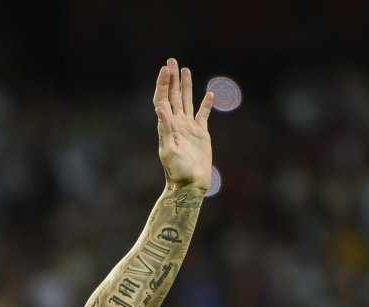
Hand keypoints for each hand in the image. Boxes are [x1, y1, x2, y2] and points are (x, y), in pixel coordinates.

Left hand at [153, 57, 213, 191]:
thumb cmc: (177, 171)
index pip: (163, 99)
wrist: (190, 184)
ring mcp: (189, 128)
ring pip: (187, 101)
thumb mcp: (169, 150)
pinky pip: (203, 115)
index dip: (163, 84)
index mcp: (167, 126)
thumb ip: (165, 129)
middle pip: (173, 96)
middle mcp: (176, 124)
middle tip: (172, 61)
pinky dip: (206, 104)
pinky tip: (209, 94)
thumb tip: (159, 108)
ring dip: (186, 86)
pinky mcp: (201, 134)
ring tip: (185, 70)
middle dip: (172, 78)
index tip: (165, 69)